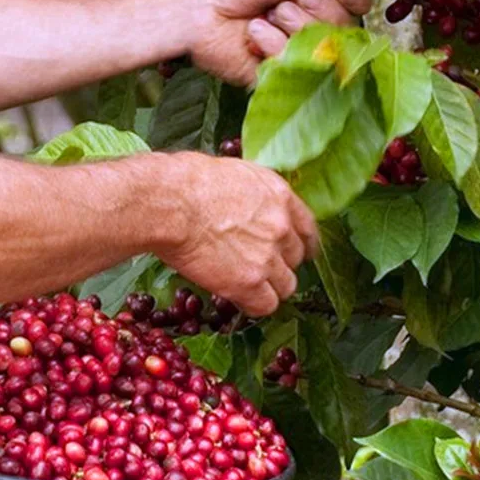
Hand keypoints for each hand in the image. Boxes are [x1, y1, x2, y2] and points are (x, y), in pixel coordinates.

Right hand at [157, 153, 317, 316]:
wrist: (172, 204)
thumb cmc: (188, 182)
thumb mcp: (236, 175)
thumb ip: (255, 195)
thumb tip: (250, 206)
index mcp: (281, 197)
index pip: (307, 228)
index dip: (301, 243)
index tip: (297, 251)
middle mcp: (282, 227)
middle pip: (297, 257)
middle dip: (281, 264)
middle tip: (259, 267)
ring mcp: (269, 256)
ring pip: (286, 285)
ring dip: (269, 287)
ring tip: (247, 285)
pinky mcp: (250, 282)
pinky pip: (266, 305)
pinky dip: (253, 304)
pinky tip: (237, 297)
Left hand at [187, 0, 371, 84]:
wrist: (199, 10)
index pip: (358, 3)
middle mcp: (316, 28)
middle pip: (346, 26)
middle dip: (315, 7)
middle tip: (284, 0)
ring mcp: (301, 54)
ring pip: (323, 45)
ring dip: (290, 22)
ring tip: (265, 15)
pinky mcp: (283, 75)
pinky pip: (296, 62)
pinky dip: (271, 42)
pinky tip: (253, 34)